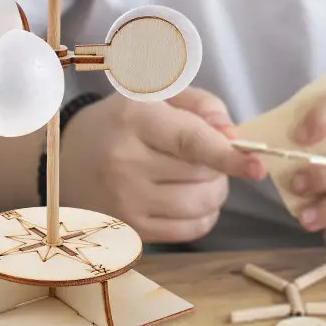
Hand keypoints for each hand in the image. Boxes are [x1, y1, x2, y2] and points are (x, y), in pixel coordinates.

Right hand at [53, 88, 264, 243]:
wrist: (68, 158)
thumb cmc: (123, 120)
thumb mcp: (158, 95)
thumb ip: (203, 106)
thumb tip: (233, 136)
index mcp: (135, 120)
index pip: (190, 142)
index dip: (228, 155)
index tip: (257, 165)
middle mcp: (126, 163)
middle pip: (202, 175)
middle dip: (221, 166)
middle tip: (210, 156)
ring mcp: (126, 201)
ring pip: (199, 206)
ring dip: (216, 192)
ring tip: (201, 177)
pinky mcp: (130, 229)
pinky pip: (189, 231)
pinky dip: (204, 216)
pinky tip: (193, 199)